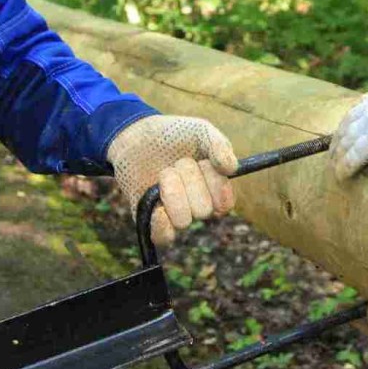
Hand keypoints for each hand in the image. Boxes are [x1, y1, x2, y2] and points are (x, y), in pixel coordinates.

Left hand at [107, 115, 238, 247]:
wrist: (136, 134)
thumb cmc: (174, 134)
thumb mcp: (201, 131)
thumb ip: (219, 145)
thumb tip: (231, 168)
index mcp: (214, 191)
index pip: (224, 204)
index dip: (216, 185)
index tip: (205, 163)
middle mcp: (196, 206)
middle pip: (203, 210)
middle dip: (189, 179)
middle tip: (178, 162)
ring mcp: (173, 215)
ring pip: (183, 220)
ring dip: (172, 190)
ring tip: (163, 173)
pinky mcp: (151, 220)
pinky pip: (163, 236)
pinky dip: (161, 221)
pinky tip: (157, 204)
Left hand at [330, 77, 367, 179]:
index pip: (365, 104)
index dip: (353, 117)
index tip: (346, 125)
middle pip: (350, 122)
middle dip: (340, 136)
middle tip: (333, 148)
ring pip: (348, 140)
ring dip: (338, 153)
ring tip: (332, 164)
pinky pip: (355, 155)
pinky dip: (346, 165)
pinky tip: (340, 175)